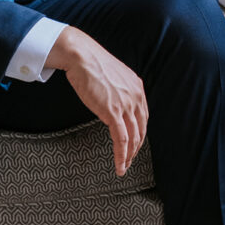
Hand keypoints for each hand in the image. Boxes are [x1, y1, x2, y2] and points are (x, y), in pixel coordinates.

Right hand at [47, 28, 147, 176]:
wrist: (82, 56)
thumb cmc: (91, 65)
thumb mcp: (112, 77)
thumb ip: (118, 91)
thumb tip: (113, 103)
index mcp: (137, 88)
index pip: (143, 117)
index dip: (139, 133)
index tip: (134, 144)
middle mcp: (136, 96)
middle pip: (141, 129)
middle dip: (136, 148)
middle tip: (129, 160)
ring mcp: (126, 105)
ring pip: (133, 137)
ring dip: (129, 156)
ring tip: (123, 167)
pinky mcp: (113, 112)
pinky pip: (121, 139)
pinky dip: (121, 154)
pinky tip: (119, 164)